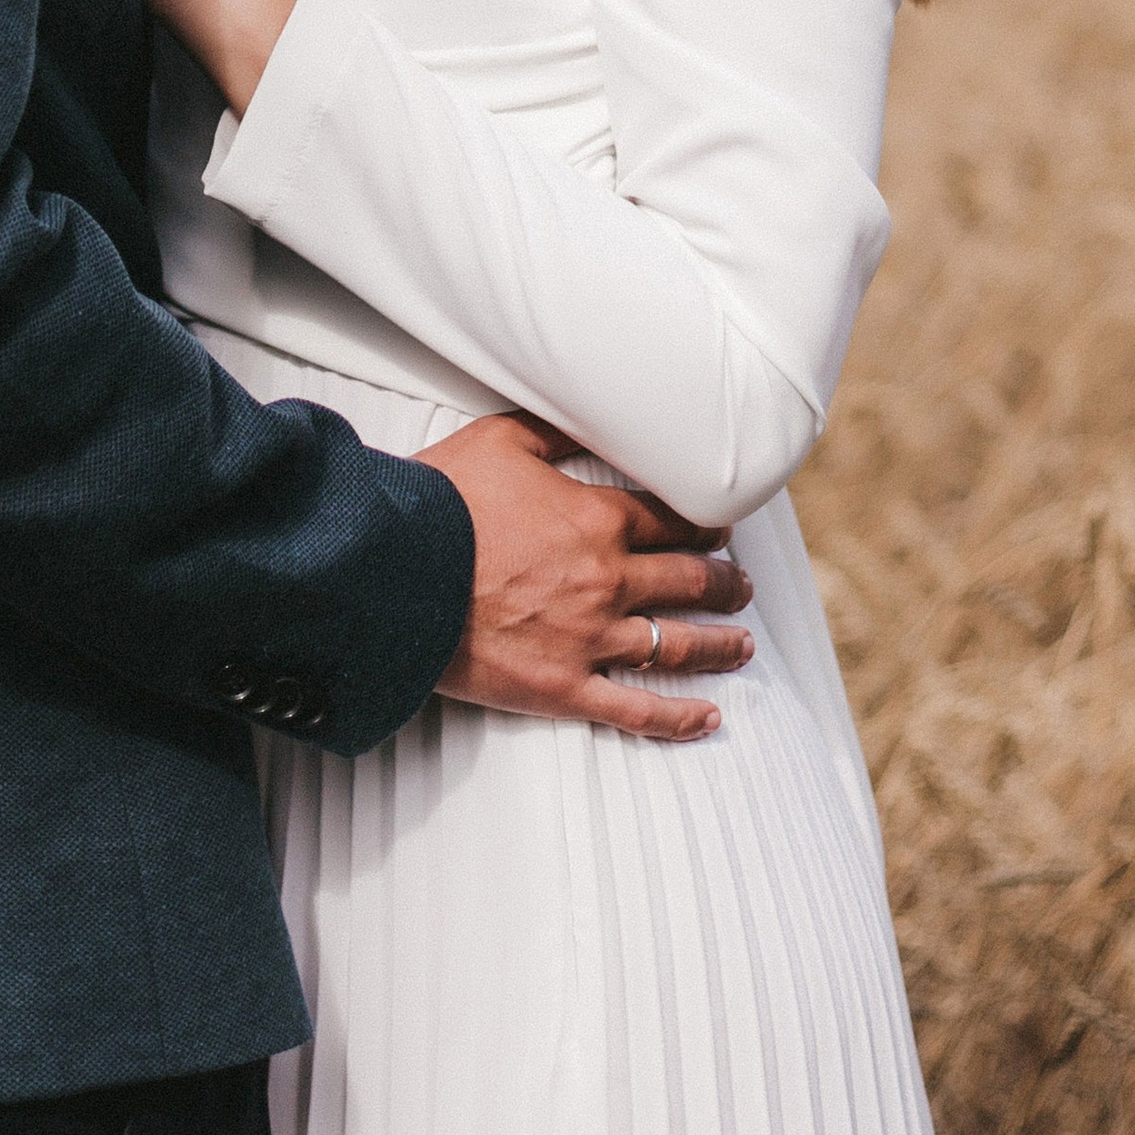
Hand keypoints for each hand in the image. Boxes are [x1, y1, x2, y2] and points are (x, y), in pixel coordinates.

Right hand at [419, 413, 754, 745]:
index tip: (721, 527)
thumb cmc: (441, 501)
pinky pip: (635, 710)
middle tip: (742, 585)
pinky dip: (678, 718)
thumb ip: (556, 430)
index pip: (674, 520)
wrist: (392, 570)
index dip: (706, 522)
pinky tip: (709, 720)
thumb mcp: (501, 440)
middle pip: (689, 582)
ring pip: (676, 644)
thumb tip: (589, 413)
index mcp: (599, 521)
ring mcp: (590, 639)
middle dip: (724, 583)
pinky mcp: (563, 687)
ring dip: (719, 644)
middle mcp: (609, 580)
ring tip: (741, 644)